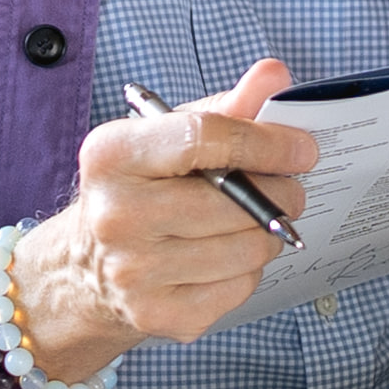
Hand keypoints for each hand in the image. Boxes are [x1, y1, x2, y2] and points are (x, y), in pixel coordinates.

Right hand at [1, 55, 317, 383]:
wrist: (86, 268)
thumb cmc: (140, 190)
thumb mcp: (169, 138)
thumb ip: (226, 106)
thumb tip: (274, 74)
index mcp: (112, 155)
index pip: (203, 138)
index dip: (265, 142)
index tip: (302, 149)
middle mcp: (114, 214)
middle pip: (233, 201)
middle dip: (281, 191)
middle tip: (290, 187)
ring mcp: (133, 271)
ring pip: (246, 247)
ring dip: (269, 232)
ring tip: (259, 221)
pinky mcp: (158, 314)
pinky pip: (239, 286)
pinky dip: (249, 269)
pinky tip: (227, 255)